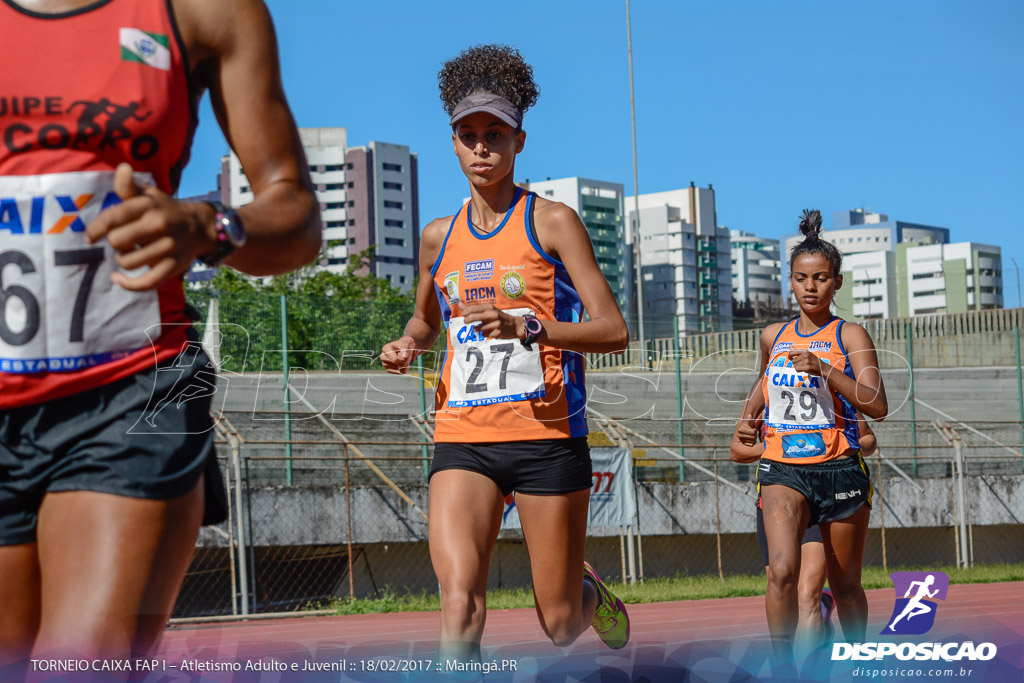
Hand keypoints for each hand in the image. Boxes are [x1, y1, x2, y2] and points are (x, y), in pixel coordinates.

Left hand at [86, 163, 216, 290]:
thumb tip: (122, 168)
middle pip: (116, 241)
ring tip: (131, 254)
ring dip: (124, 260)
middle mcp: (159, 224)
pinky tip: (118, 278)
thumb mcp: (149, 195)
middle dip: (115, 243)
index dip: (95, 229)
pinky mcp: (173, 266)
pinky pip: (145, 282)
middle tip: (124, 241)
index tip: (91, 237)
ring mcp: (168, 247)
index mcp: (149, 206)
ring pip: (127, 262)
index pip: (112, 218)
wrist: (200, 227)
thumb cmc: (165, 210)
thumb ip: (129, 186)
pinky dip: (128, 284)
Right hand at [381, 336, 417, 374]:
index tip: (407, 356)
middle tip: (407, 357)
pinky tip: (404, 364)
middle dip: (404, 362)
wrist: (404, 347)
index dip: (403, 360)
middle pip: (395, 363)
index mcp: (386, 348)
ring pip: (397, 369)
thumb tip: (404, 357)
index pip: (395, 359)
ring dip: (405, 366)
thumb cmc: (404, 344)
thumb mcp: (406, 344)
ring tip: (405, 359)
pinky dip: (403, 370)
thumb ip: (405, 349)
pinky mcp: (388, 369)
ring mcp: (384, 363)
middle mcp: (383, 356)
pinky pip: (398, 372)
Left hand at [462, 304, 520, 339]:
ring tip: (480, 327)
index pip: (473, 308)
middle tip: (466, 322)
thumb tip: (459, 304)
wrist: (514, 326)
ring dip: (477, 329)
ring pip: (478, 328)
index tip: (463, 315)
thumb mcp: (488, 310)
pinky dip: (485, 334)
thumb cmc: (499, 317)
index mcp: (490, 307)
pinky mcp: (497, 333)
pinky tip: (490, 331)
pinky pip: (484, 335)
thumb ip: (473, 308)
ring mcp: (495, 324)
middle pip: (473, 317)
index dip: (465, 312)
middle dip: (467, 320)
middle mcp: (493, 314)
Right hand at [736, 414, 762, 446]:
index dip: (755, 430)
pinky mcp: (744, 444)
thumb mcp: (751, 423)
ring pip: (753, 441)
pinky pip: (752, 444)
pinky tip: (752, 439)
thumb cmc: (750, 426)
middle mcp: (739, 435)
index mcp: (740, 429)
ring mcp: (741, 440)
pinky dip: (753, 442)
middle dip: (755, 434)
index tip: (753, 429)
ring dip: (754, 438)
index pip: (753, 432)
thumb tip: (749, 415)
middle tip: (753, 433)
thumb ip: (750, 420)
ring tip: (752, 435)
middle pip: (753, 437)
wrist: (747, 431)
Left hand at [787, 348, 825, 376]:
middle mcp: (805, 355)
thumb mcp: (807, 354)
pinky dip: (799, 371)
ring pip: (795, 366)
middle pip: (793, 361)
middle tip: (803, 364)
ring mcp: (806, 361)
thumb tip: (789, 346)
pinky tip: (804, 369)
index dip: (789, 356)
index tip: (790, 358)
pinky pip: (797, 369)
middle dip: (796, 363)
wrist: (823, 368)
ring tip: (804, 367)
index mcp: (805, 351)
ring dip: (798, 367)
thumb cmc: (814, 361)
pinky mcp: (807, 367)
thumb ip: (797, 351)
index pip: (792, 352)